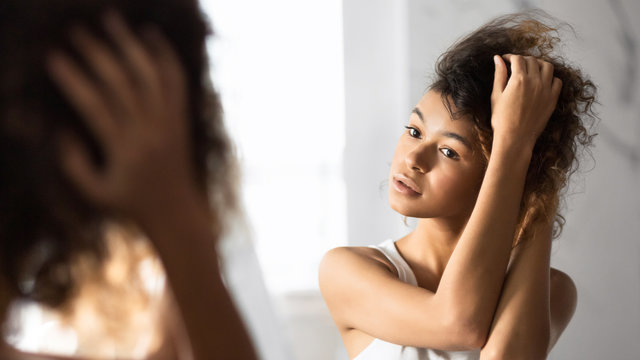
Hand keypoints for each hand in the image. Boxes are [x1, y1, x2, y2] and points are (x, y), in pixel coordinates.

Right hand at [47, 12, 199, 225]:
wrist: (177, 210)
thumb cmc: (131, 203)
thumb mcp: (95, 192)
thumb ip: (74, 164)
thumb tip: (63, 130)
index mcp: (124, 149)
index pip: (95, 106)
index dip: (74, 79)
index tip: (54, 58)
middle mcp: (149, 131)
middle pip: (123, 83)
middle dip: (98, 53)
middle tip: (76, 31)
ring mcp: (169, 122)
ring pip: (151, 75)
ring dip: (130, 44)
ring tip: (111, 20)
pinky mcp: (181, 117)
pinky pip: (176, 82)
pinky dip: (165, 56)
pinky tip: (151, 35)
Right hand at [490, 54, 561, 149]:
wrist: (515, 138)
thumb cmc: (502, 119)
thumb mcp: (496, 96)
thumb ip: (499, 75)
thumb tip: (497, 59)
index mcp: (519, 79)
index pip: (517, 59)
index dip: (510, 56)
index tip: (505, 59)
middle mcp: (535, 82)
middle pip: (532, 60)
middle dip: (523, 60)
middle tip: (516, 65)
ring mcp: (546, 90)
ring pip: (547, 67)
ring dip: (538, 65)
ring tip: (531, 70)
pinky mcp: (553, 99)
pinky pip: (557, 81)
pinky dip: (550, 78)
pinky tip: (542, 82)